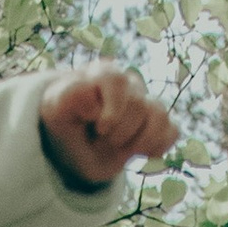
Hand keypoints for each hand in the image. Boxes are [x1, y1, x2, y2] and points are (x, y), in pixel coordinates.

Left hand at [38, 60, 175, 188]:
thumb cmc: (65, 122)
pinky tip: (137, 152)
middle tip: (100, 139)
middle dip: (118, 133)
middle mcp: (129, 84)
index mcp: (104, 74)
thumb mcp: (55, 111)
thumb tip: (98, 103)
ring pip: (160, 117)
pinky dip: (156, 148)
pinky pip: (171, 132)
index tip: (98, 129)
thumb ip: (71, 97)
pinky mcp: (158, 121)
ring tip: (118, 147)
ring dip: (137, 143)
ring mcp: (146, 102)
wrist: (73, 142)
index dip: (113, 112)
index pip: (118, 82)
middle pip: (139, 106)